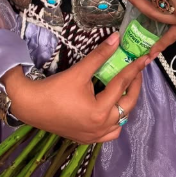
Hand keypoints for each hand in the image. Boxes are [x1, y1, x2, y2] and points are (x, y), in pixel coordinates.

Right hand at [2, 33, 148, 143]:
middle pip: (127, 106)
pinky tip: (110, 108)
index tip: (145, 58)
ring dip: (126, 106)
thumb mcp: (79, 71)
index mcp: (100, 111)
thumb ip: (100, 56)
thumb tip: (117, 39)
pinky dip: (114, 121)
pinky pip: (109, 133)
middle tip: (137, 71)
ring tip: (125, 89)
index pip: (122, 85)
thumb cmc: (54, 89)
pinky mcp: (86, 138)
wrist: (30, 106)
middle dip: (134, 87)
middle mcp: (101, 127)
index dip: (134, 69)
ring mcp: (94, 136)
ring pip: (120, 122)